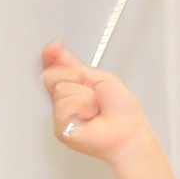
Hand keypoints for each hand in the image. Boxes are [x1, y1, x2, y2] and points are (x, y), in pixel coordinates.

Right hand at [40, 43, 150, 162]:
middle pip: (51, 75)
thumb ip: (73, 63)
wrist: (129, 131)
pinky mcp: (61, 128)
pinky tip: (89, 116)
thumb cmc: (120, 111)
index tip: (54, 47)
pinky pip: (65, 105)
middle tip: (92, 90)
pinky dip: (82, 106)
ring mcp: (61, 115)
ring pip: (61, 89)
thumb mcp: (98, 77)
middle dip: (76, 76)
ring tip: (94, 107)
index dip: (50, 56)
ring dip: (85, 95)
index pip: (52, 68)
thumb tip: (56, 47)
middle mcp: (63, 101)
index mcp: (71, 88)